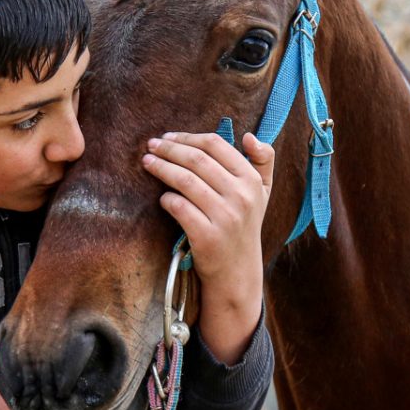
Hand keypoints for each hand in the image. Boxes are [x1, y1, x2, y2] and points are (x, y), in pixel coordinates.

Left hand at [142, 131, 274, 362]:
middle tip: (150, 146)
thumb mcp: (262, 194)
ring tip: (147, 163)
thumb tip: (250, 136)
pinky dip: (166, 199)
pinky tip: (161, 198)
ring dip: (161, 168)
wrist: (237, 273)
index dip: (187, 137)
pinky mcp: (207, 237)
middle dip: (169, 149)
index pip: (215, 145)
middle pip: (196, 159)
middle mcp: (241, 196)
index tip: (169, 137)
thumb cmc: (244, 227)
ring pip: (184, 180)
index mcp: (252, 180)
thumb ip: (263, 162)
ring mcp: (225, 217)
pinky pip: (178, 207)